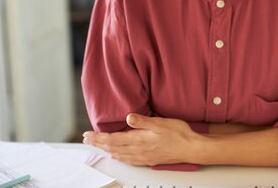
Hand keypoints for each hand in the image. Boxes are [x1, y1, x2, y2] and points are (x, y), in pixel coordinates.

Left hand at [82, 114, 200, 165]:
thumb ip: (142, 121)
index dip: (99, 137)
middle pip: (113, 147)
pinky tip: (118, 155)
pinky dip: (119, 157)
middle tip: (87, 140)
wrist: (190, 148)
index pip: (113, 139)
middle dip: (98, 143)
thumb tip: (127, 118)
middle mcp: (138, 150)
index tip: (88, 135)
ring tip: (98, 146)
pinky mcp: (148, 159)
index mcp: (139, 140)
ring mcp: (142, 156)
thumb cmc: (178, 134)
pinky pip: (128, 160)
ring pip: (119, 154)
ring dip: (106, 150)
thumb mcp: (160, 122)